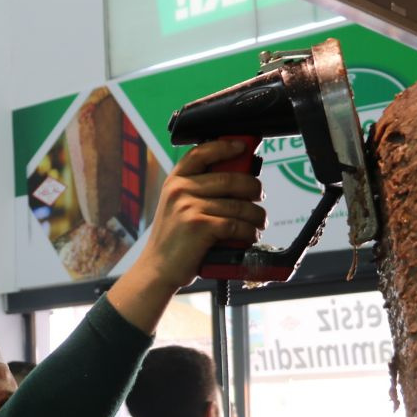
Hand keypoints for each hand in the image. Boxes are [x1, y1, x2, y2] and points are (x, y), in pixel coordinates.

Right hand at [131, 140, 266, 291]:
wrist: (157, 269)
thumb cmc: (172, 241)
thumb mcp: (176, 208)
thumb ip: (197, 192)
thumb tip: (236, 181)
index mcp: (175, 181)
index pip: (201, 153)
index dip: (225, 146)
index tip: (242, 147)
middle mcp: (180, 190)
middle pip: (230, 179)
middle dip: (253, 187)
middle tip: (260, 195)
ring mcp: (189, 207)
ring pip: (238, 205)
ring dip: (256, 215)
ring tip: (259, 222)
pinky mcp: (200, 227)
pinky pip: (236, 225)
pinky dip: (249, 232)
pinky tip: (250, 236)